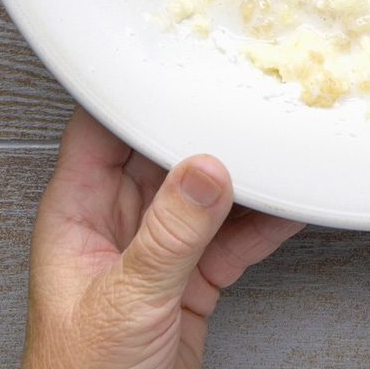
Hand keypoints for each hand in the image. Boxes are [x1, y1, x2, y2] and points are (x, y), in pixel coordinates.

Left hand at [20, 107, 302, 368]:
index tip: (182, 67)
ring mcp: (157, 252)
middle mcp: (117, 224)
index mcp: (78, 213)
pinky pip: (234, 238)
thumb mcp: (126, 301)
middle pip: (164, 155)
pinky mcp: (191, 281)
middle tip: (250, 104)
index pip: (102, 130)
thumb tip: (205, 169)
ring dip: (245, 178)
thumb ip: (169, 235)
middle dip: (206, 130)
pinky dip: (265, 224)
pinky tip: (292, 206)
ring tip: (283, 150)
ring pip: (206, 195)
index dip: (138, 96)